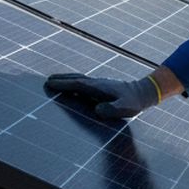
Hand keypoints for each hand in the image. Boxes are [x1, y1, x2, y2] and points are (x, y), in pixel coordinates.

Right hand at [45, 73, 161, 118]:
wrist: (143, 92)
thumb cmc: (133, 103)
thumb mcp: (125, 109)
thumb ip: (112, 109)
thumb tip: (97, 110)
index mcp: (99, 88)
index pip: (77, 84)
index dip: (63, 84)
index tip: (50, 84)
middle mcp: (97, 83)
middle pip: (75, 78)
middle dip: (61, 79)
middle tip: (46, 81)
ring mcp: (99, 83)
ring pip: (79, 79)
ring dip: (66, 79)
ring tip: (54, 81)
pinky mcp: (101, 86)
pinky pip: (83, 82)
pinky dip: (74, 82)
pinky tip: (71, 86)